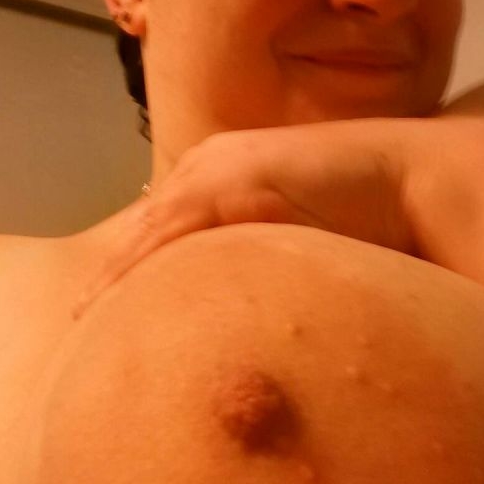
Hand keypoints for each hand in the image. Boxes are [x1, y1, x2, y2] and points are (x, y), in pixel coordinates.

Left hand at [81, 119, 417, 304]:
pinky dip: (144, 261)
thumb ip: (256, 255)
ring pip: (153, 226)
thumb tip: (237, 300)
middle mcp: (209, 167)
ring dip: (119, 271)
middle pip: (148, 224)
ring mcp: (218, 167)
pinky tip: (123, 293)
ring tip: (88, 314)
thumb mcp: (292, 237)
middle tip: (82, 316)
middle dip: (115, 270)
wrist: (402, 179)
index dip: (131, 264)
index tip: (103, 305)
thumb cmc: (357, 213)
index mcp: (220, 177)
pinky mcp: (233, 178)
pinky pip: (175, 225)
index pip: (163, 225)